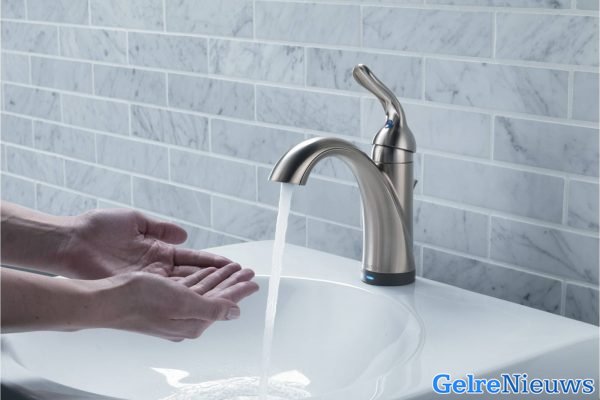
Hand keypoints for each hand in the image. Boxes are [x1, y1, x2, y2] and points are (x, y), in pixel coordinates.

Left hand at [62, 208, 231, 278]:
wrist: (71, 241)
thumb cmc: (98, 228)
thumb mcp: (136, 220)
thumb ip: (161, 227)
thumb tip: (185, 234)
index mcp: (158, 250)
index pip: (193, 258)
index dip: (213, 262)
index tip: (232, 265)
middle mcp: (157, 267)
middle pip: (195, 274)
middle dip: (219, 277)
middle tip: (241, 279)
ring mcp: (150, 279)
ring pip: (186, 285)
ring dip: (209, 286)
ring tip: (232, 288)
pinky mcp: (139, 286)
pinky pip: (169, 291)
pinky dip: (189, 292)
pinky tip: (207, 295)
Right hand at [96, 271, 255, 340]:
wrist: (106, 300)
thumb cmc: (139, 301)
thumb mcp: (182, 302)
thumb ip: (211, 307)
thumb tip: (235, 312)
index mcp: (191, 322)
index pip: (224, 303)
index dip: (240, 290)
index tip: (253, 281)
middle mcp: (184, 318)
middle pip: (216, 297)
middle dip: (233, 282)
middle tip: (248, 272)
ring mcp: (172, 310)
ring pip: (204, 290)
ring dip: (220, 278)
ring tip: (234, 270)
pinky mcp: (162, 300)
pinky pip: (189, 287)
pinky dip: (202, 277)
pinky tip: (207, 272)